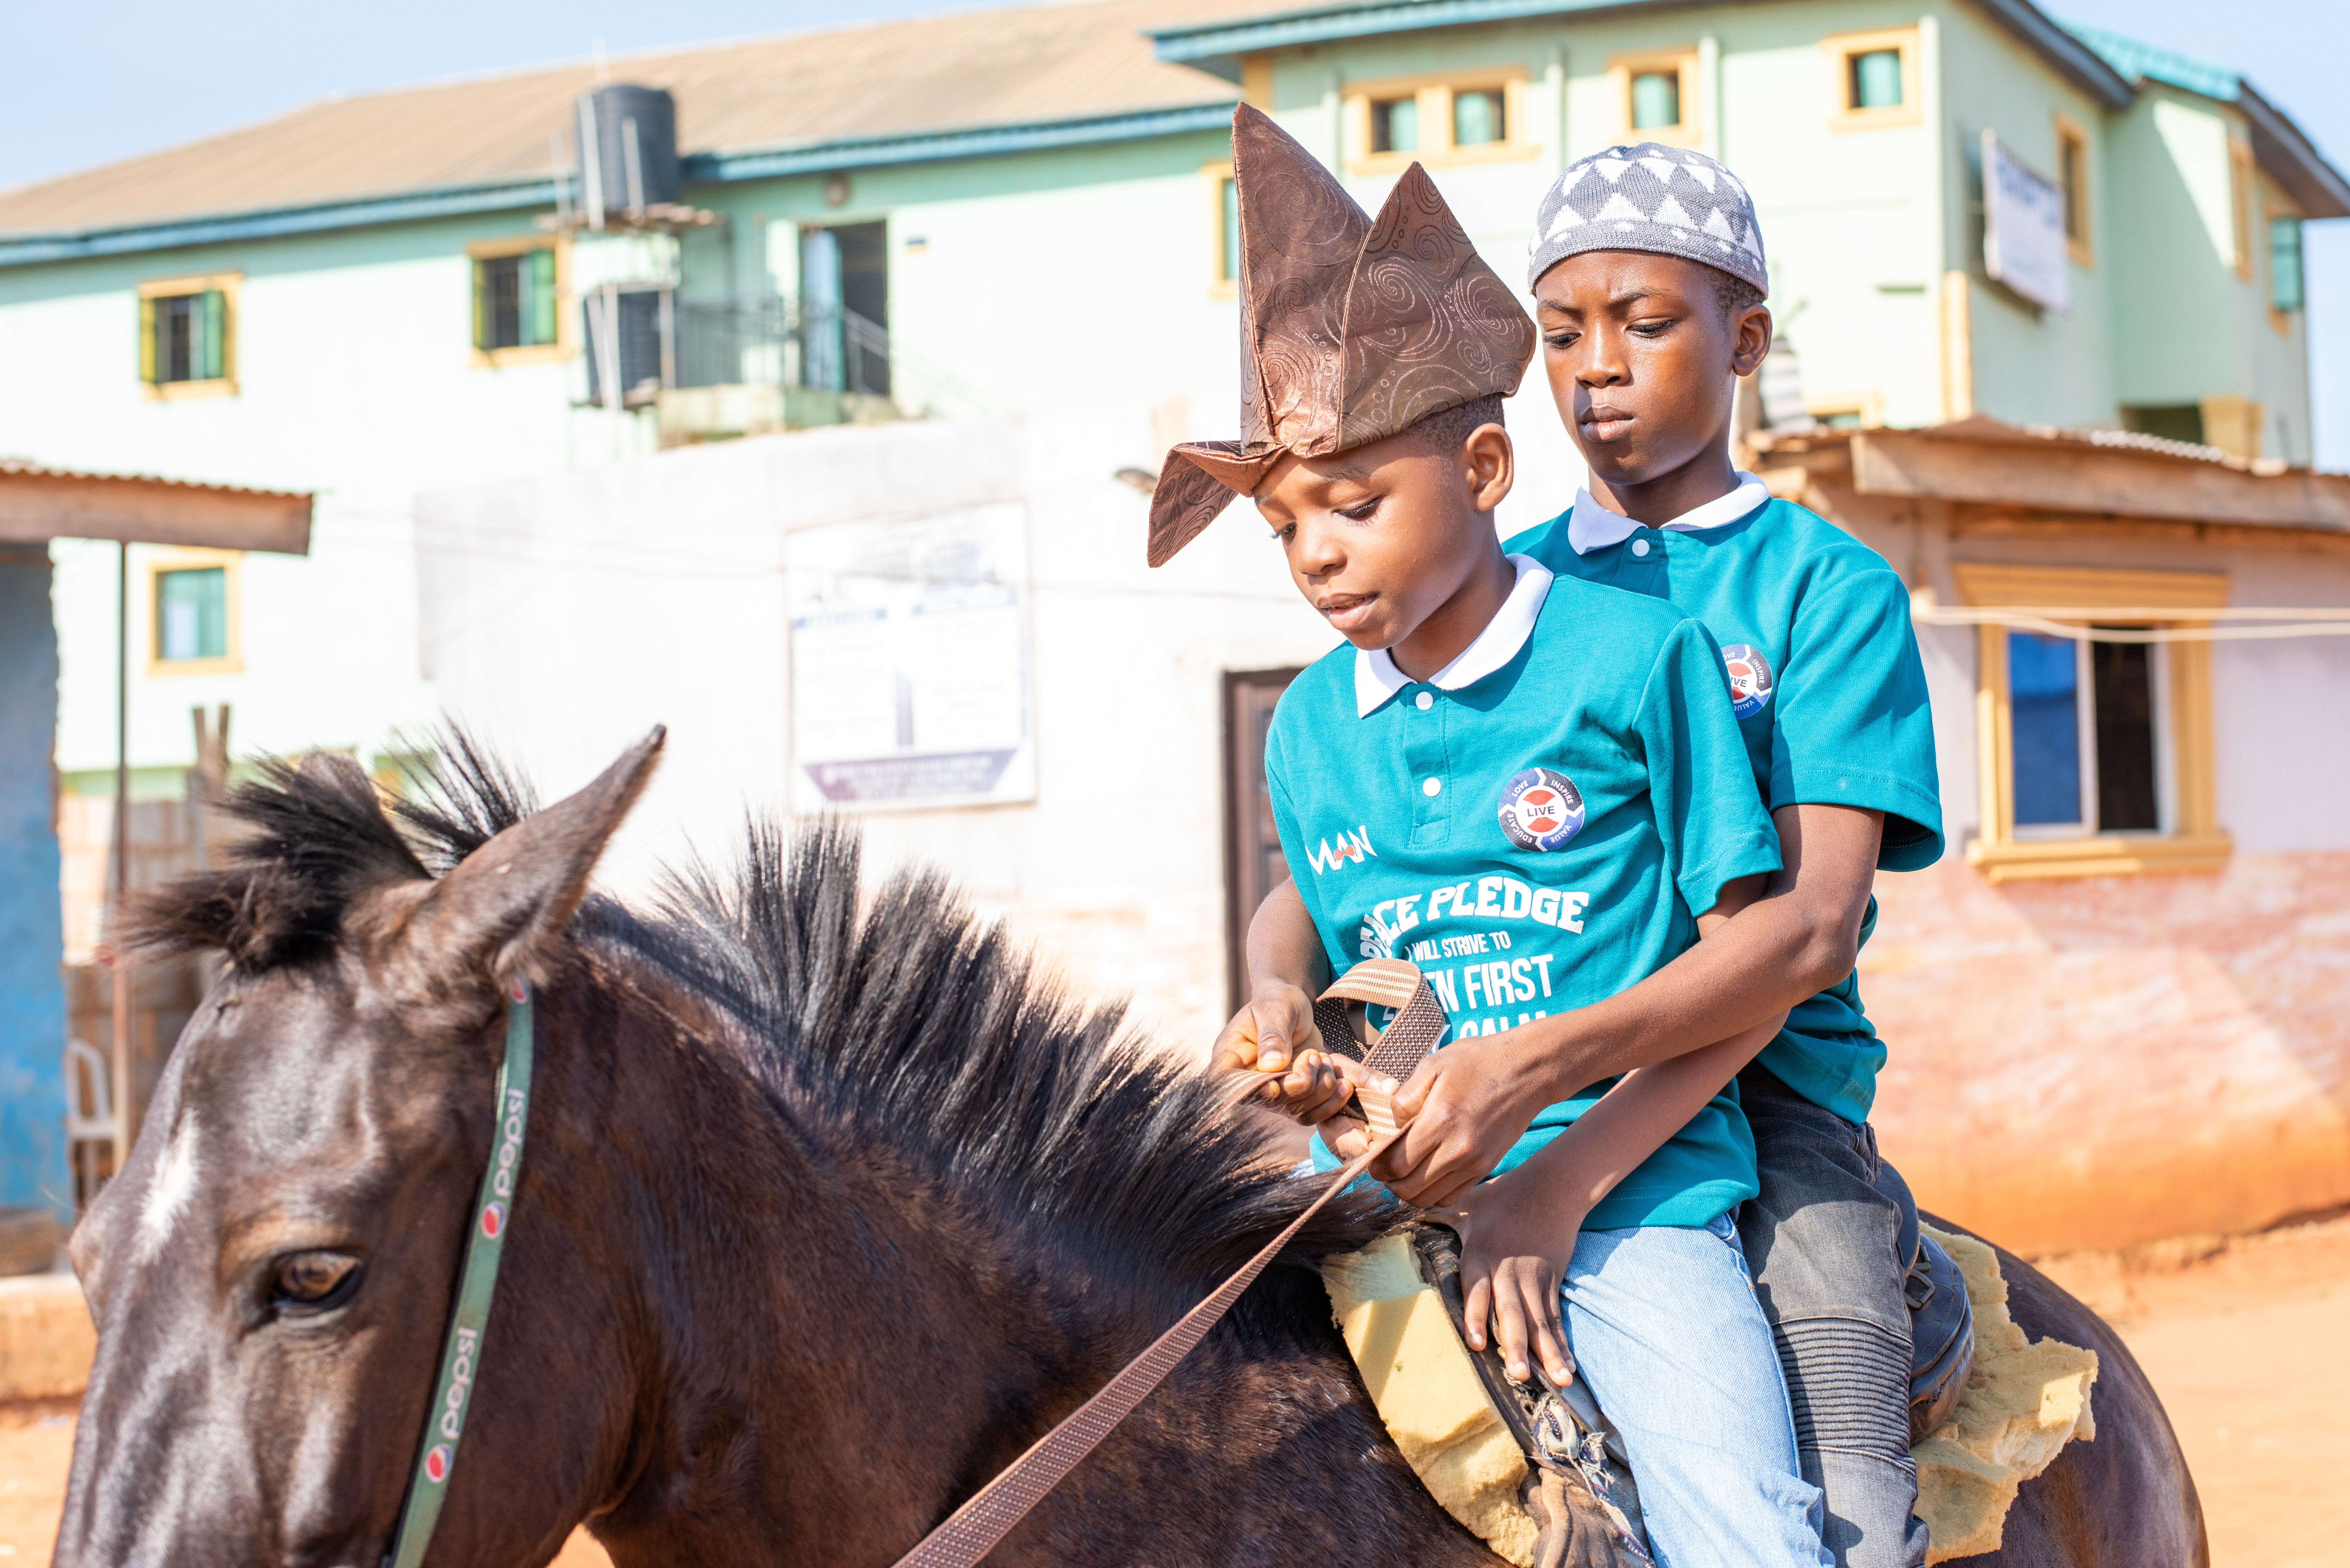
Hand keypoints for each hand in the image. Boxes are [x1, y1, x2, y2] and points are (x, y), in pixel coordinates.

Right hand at [1212, 984, 1354, 1125]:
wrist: (1294, 1008)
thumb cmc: (1279, 1001)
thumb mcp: (1276, 1010)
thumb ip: (1273, 1035)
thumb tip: (1271, 1065)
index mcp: (1231, 1057)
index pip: (1226, 1085)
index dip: (1250, 1092)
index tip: (1274, 1085)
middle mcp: (1247, 1080)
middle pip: (1268, 1102)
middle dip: (1299, 1084)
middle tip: (1314, 1055)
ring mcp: (1271, 1092)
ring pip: (1294, 1110)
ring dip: (1319, 1090)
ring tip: (1326, 1059)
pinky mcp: (1293, 1096)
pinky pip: (1311, 1113)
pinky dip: (1330, 1103)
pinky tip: (1343, 1084)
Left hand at [1372, 1027, 1558, 1207]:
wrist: (1526, 1070)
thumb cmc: (1477, 1061)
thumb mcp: (1434, 1065)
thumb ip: (1404, 1097)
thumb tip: (1387, 1125)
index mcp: (1439, 1121)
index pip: (1395, 1163)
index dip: (1377, 1167)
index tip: (1372, 1159)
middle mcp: (1457, 1149)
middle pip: (1408, 1189)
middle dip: (1389, 1181)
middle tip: (1384, 1166)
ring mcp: (1474, 1163)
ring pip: (1428, 1199)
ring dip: (1410, 1191)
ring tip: (1404, 1171)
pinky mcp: (1486, 1168)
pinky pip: (1451, 1196)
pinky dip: (1433, 1193)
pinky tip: (1427, 1173)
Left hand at [1437, 1170, 1582, 1388]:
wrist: (1551, 1185)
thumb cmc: (1502, 1194)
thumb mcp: (1466, 1203)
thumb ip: (1437, 1214)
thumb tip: (1404, 1207)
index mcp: (1482, 1255)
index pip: (1477, 1290)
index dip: (1477, 1317)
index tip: (1476, 1344)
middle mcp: (1509, 1272)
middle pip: (1512, 1313)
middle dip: (1515, 1345)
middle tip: (1517, 1375)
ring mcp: (1534, 1280)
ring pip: (1539, 1322)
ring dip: (1547, 1352)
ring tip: (1557, 1382)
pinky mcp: (1552, 1282)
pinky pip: (1556, 1318)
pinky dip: (1562, 1344)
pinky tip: (1567, 1370)